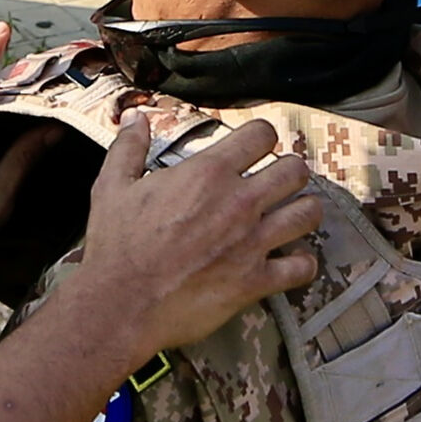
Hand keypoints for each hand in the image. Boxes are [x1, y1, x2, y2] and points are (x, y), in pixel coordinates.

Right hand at [71, 113, 321, 363]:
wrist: (121, 304)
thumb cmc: (116, 246)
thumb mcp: (112, 187)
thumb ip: (128, 147)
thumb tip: (134, 116)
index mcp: (208, 173)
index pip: (261, 135)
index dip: (262, 137)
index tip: (256, 148)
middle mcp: (239, 202)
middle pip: (295, 170)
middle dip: (291, 171)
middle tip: (279, 182)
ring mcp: (252, 243)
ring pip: (308, 214)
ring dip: (304, 211)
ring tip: (292, 215)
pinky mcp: (256, 281)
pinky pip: (301, 268)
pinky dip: (301, 263)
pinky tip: (291, 261)